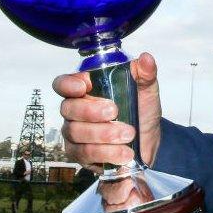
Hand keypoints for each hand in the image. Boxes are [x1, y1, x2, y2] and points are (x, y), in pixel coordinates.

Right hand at [53, 52, 162, 171]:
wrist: (148, 141)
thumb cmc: (140, 112)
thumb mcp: (146, 91)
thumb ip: (145, 74)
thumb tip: (146, 58)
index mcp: (86, 91)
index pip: (63, 84)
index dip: (68, 84)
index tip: (83, 86)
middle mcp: (75, 111)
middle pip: (68, 109)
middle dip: (91, 111)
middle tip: (115, 111)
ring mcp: (75, 133)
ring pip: (76, 132)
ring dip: (104, 134)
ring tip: (128, 135)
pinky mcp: (80, 154)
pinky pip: (85, 153)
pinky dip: (106, 153)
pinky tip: (124, 152)